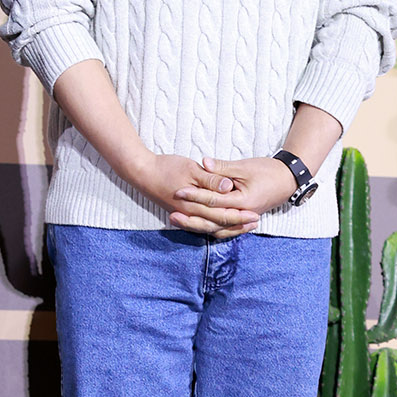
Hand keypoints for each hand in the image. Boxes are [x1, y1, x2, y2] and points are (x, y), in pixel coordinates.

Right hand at [128, 153, 259, 238]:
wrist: (141, 173)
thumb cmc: (165, 168)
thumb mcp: (190, 169)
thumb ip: (210, 179)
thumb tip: (229, 187)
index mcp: (195, 205)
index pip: (222, 214)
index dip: (239, 215)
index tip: (255, 213)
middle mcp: (191, 215)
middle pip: (219, 224)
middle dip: (238, 224)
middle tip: (254, 222)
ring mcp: (185, 216)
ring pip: (210, 228)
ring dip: (228, 227)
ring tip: (243, 224)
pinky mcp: (181, 213)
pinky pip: (201, 225)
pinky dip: (214, 226)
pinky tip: (220, 223)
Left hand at [170, 157, 297, 234]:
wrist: (287, 180)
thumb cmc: (267, 171)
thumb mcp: (243, 167)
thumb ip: (222, 168)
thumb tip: (204, 163)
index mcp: (243, 202)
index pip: (214, 202)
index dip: (195, 196)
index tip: (178, 191)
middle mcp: (243, 214)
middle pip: (214, 221)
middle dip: (192, 218)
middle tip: (172, 215)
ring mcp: (244, 218)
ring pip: (218, 228)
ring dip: (199, 226)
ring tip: (180, 221)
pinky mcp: (243, 217)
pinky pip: (225, 227)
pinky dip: (211, 226)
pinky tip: (197, 224)